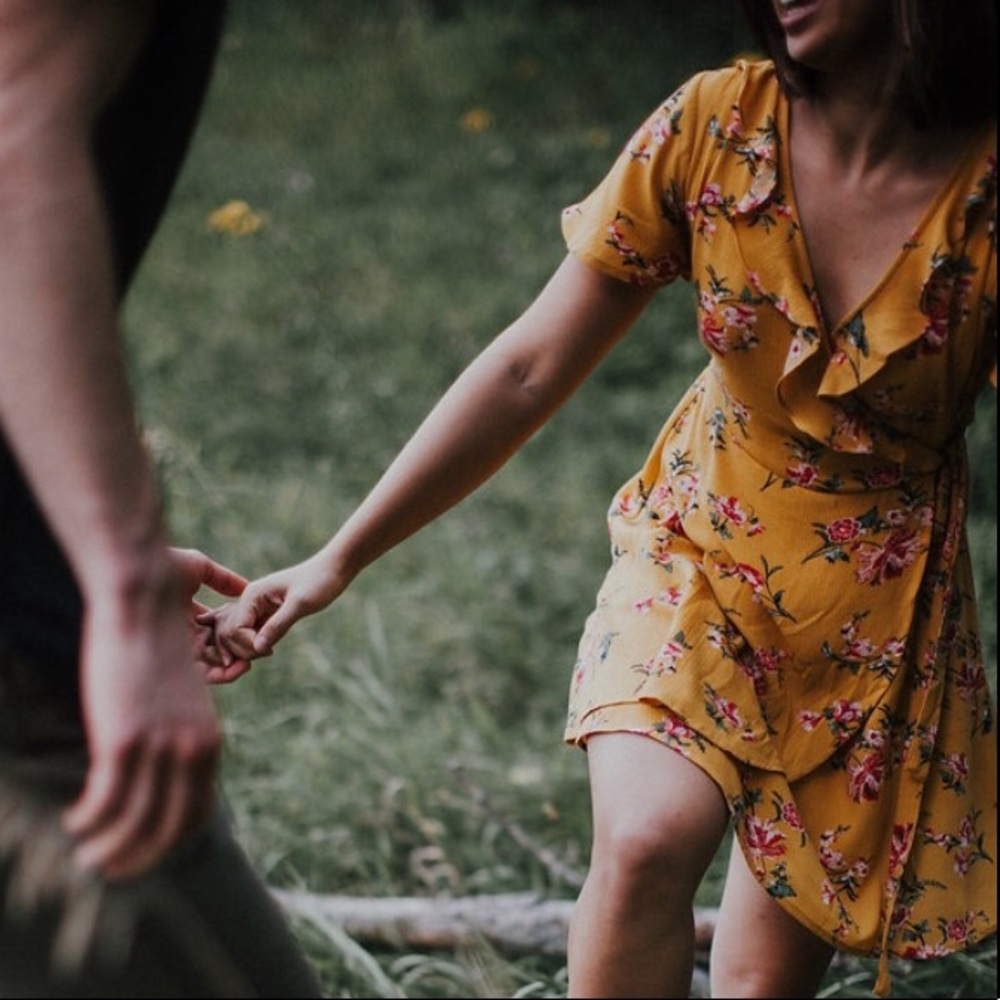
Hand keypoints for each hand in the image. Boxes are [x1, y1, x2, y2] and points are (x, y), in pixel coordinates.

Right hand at [63, 559, 222, 880]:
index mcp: (209, 741)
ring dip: (110, 849)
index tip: (145, 850)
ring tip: (87, 855)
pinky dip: (89, 820)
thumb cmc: (157, 646)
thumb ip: (177, 733)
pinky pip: (106, 801)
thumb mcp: (178, 697)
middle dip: (141, 857)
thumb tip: (162, 765)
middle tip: (111, 868)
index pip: (198, 811)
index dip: (170, 839)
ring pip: (136, 823)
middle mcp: (193, 750)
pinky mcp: (124, 739)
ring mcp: (161, 747)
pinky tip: (74, 821)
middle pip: (171, 828)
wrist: (144, 603)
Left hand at [169, 546, 252, 682]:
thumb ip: (223, 579)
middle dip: (237, 653)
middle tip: (258, 653)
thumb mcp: (200, 566)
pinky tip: (239, 667)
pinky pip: (199, 672)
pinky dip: (220, 674)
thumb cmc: (164, 564)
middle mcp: (181, 633)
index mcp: (187, 614)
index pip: (216, 629)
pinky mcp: (171, 657)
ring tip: (250, 664)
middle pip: (215, 649)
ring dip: (232, 667)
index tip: (255, 632)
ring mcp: (176, 646)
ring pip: (209, 664)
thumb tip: (245, 588)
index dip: (236, 632)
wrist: (138, 573)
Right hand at [202, 551, 345, 664]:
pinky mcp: (263, 615)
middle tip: (268, 653)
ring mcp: (254, 608)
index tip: (269, 652)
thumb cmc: (319, 582)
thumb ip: (278, 625)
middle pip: (228, 634)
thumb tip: (257, 649)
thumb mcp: (300, 604)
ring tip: (268, 652)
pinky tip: (268, 650)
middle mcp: (248, 601)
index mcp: (252, 594)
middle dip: (243, 649)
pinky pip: (250, 635)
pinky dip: (255, 645)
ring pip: (236, 636)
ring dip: (247, 649)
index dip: (247, 645)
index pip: (234, 628)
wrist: (333, 569)